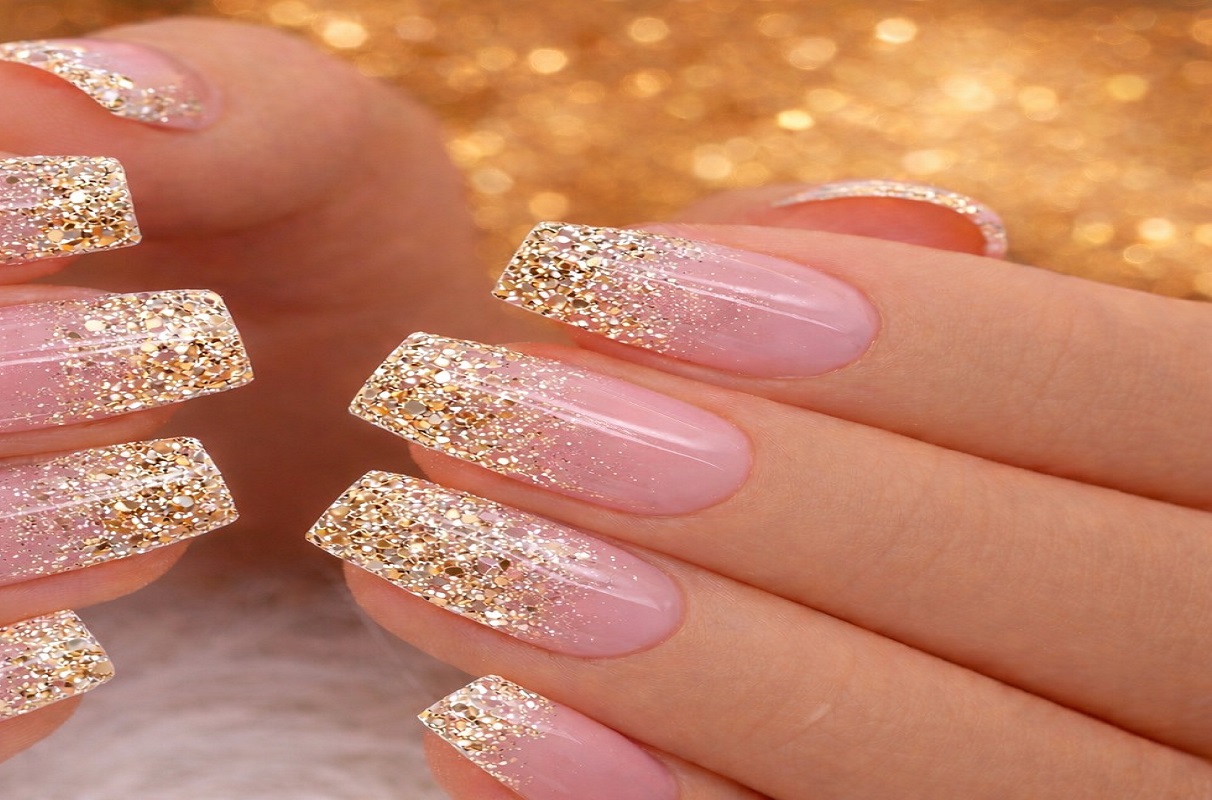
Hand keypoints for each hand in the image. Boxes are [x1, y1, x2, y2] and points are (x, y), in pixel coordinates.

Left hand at [311, 187, 1211, 797]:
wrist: (884, 704)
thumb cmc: (912, 526)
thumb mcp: (941, 408)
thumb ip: (916, 324)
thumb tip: (856, 231)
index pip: (1149, 397)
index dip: (901, 335)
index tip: (605, 278)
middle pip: (1067, 589)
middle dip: (761, 490)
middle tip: (486, 414)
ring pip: (972, 768)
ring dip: (674, 654)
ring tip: (439, 553)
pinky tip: (484, 724)